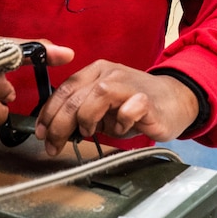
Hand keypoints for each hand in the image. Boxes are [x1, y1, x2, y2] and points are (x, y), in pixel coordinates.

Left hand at [33, 61, 198, 155]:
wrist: (174, 101)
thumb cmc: (135, 106)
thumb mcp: (102, 107)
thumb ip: (81, 112)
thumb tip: (54, 130)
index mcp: (96, 72)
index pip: (64, 89)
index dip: (49, 112)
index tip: (42, 133)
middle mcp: (110, 74)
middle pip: (75, 96)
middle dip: (60, 124)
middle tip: (55, 146)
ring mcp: (128, 84)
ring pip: (96, 96)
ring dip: (88, 120)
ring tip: (92, 132)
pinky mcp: (146, 100)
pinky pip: (127, 111)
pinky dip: (120, 124)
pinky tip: (123, 128)